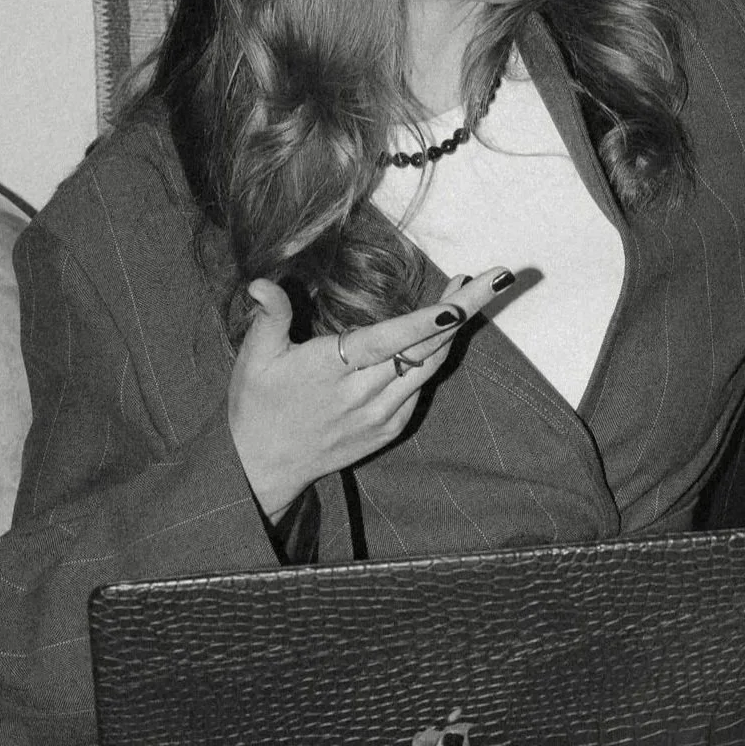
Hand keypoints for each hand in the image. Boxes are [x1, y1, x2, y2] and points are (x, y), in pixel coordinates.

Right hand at [227, 268, 515, 519]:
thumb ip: (269, 316)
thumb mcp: (255, 357)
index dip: (429, 322)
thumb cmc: (257, 405)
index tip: (460, 303)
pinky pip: (420, 390)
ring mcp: (383, 415)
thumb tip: (263, 281)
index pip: (392, 340)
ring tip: (467, 297)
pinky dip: (434, 360)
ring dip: (451, 333)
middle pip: (425, 349)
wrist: (266, 466)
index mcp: (334, 369)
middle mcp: (366, 394)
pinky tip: (440, 335)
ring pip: (429, 369)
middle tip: (489, 279)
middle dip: (461, 312)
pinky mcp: (389, 429)